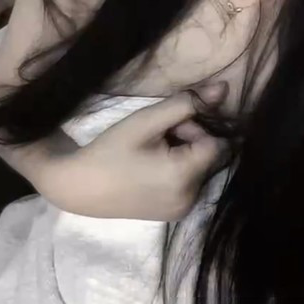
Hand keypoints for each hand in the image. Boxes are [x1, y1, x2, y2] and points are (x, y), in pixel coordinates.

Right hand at [47, 85, 227, 220]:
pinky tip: (153, 168)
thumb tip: (224, 89)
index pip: (217, 143)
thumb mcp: (146, 121)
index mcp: (183, 178)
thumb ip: (186, 104)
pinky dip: (180, 171)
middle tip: (157, 136)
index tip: (169, 125)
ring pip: (202, 170)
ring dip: (185, 155)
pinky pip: (191, 184)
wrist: (79, 188)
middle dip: (190, 140)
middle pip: (210, 158)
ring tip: (153, 152)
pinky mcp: (175, 215)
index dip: (196, 128)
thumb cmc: (109, 150)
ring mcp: (183, 210)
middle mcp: (190, 199)